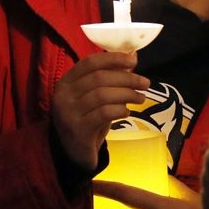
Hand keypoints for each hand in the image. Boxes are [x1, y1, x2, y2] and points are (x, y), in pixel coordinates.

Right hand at [52, 52, 148, 169]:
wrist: (74, 153)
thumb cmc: (88, 119)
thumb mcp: (97, 96)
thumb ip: (111, 77)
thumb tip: (132, 56)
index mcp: (66, 82)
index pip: (90, 63)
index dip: (113, 59)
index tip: (133, 61)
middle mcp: (63, 95)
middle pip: (99, 78)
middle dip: (126, 78)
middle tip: (145, 83)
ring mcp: (68, 113)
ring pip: (102, 95)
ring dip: (126, 94)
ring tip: (140, 98)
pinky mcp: (78, 130)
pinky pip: (103, 113)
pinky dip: (119, 110)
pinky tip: (126, 112)